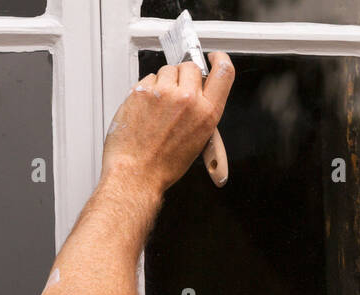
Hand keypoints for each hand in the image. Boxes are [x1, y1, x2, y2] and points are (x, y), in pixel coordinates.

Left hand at [102, 51, 233, 194]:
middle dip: (184, 76)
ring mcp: (163, 93)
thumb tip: (197, 94)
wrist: (136, 172)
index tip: (213, 57)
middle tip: (176, 94)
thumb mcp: (197, 140)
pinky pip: (148, 78)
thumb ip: (200, 112)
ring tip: (158, 107)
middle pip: (190, 67)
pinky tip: (146, 110)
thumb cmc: (163, 164)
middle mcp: (188, 100)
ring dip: (164, 82)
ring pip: (167, 70)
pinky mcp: (142, 91)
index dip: (219, 60)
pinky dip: (147, 90)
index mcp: (207, 114)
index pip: (223, 73)